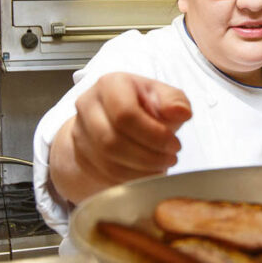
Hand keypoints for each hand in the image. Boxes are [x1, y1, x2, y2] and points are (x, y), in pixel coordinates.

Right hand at [50, 72, 192, 204]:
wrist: (115, 119)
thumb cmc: (143, 105)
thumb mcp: (163, 96)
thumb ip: (175, 101)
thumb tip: (181, 112)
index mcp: (110, 84)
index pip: (124, 114)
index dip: (153, 134)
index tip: (173, 144)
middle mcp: (88, 104)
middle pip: (112, 140)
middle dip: (148, 155)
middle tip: (170, 158)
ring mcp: (81, 131)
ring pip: (107, 161)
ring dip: (141, 169)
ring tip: (161, 165)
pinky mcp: (81, 154)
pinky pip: (105, 174)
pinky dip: (132, 178)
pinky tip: (148, 172)